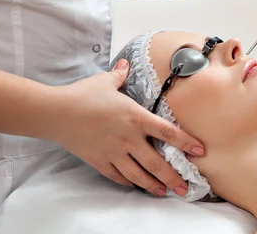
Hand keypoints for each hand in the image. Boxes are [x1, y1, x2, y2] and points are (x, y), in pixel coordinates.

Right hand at [49, 59, 204, 197]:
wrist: (57, 113)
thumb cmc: (82, 95)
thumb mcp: (104, 81)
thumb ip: (119, 75)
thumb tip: (125, 65)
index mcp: (135, 117)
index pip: (167, 132)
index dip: (186, 142)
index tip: (199, 150)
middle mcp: (128, 138)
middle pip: (156, 162)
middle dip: (172, 177)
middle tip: (184, 188)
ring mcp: (114, 152)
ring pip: (138, 174)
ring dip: (152, 185)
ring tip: (163, 192)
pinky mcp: (99, 161)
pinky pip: (117, 175)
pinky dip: (127, 181)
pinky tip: (133, 185)